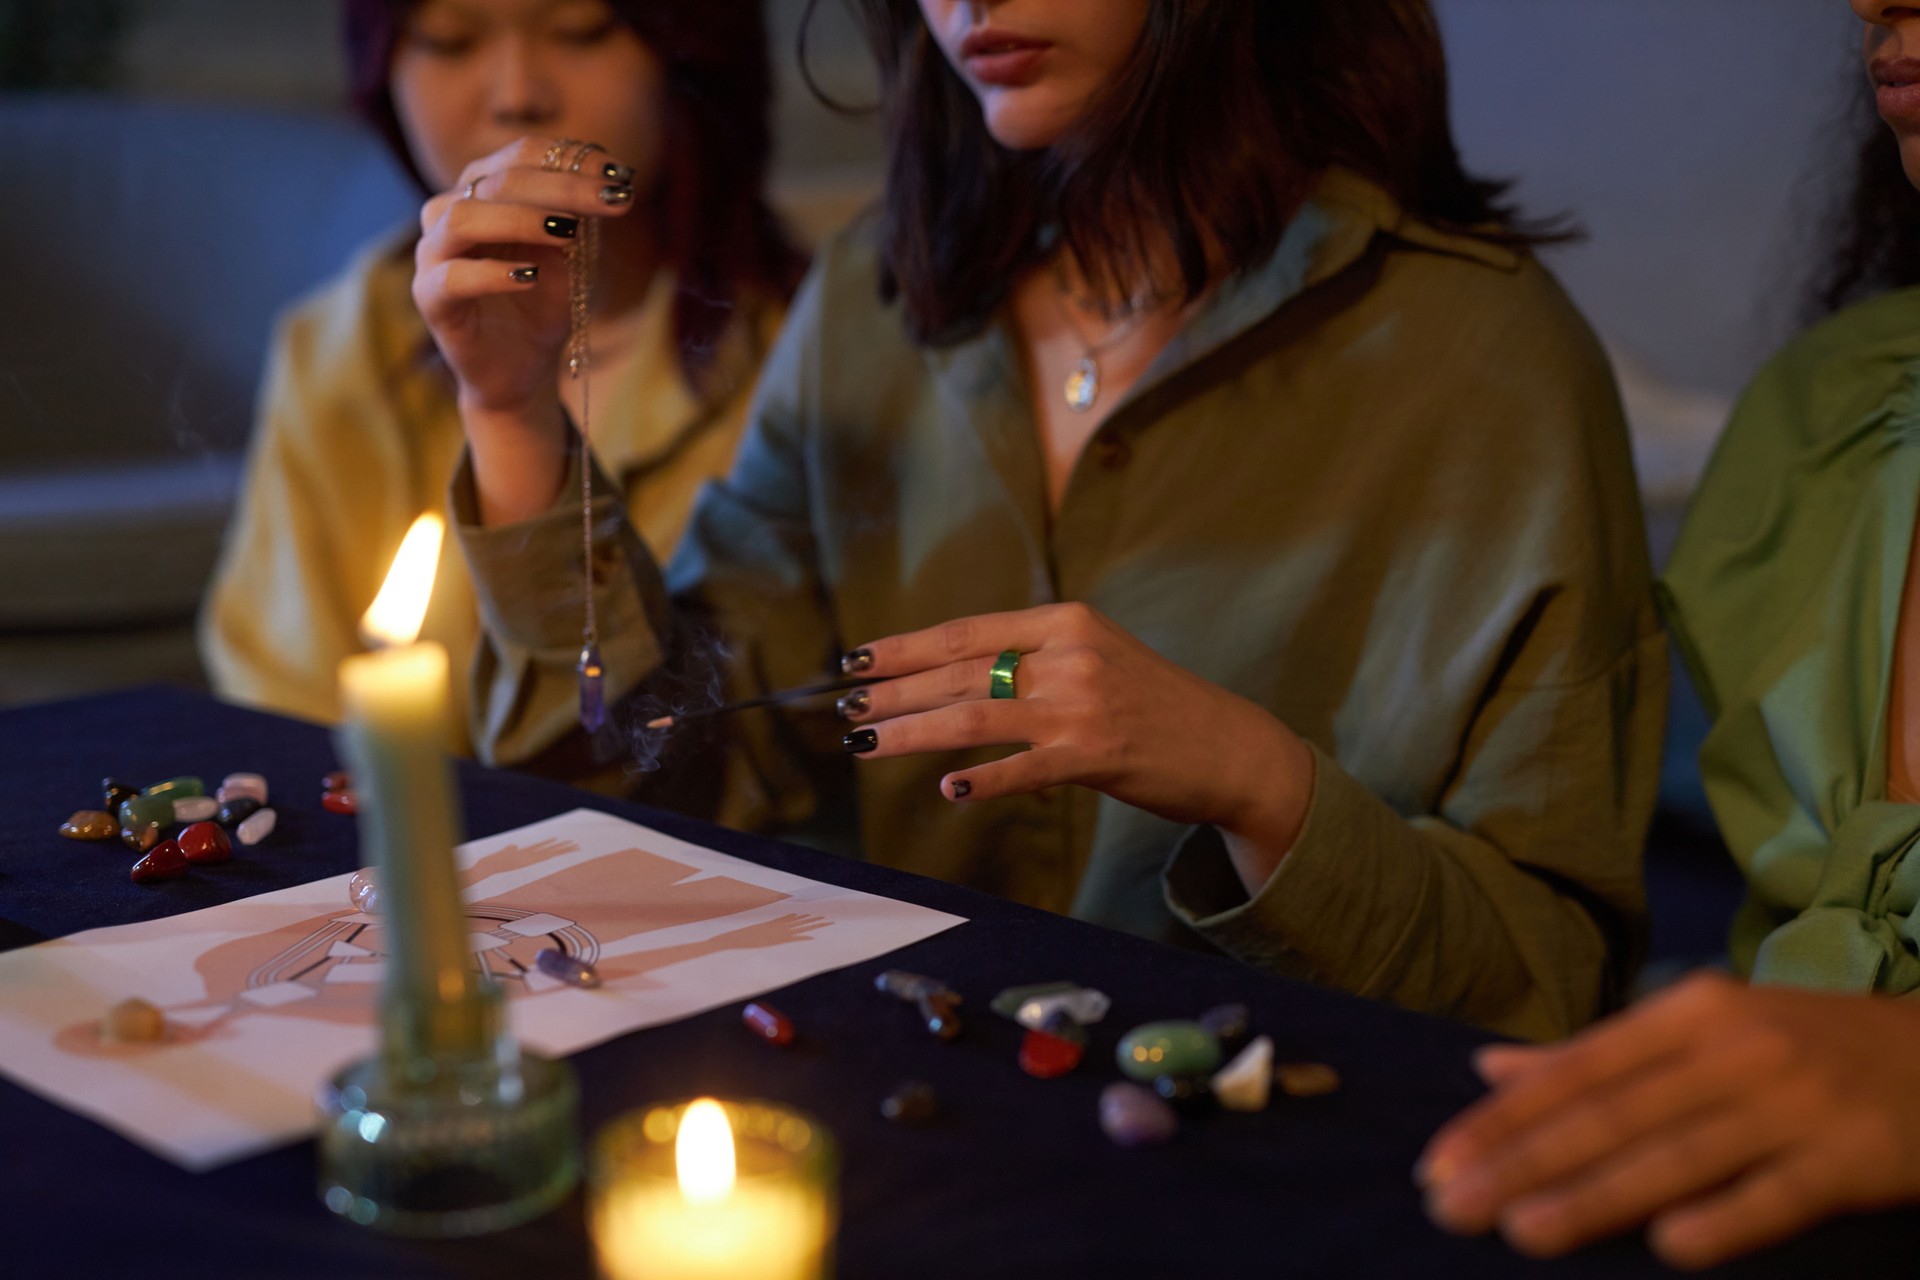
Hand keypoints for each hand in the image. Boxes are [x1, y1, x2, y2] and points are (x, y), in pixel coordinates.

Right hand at [412, 137, 635, 521]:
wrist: (524, 367)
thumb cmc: (545, 303)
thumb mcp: (572, 256)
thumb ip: (581, 218)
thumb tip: (609, 181)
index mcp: (483, 190)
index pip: (521, 156)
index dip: (571, 159)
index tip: (619, 176)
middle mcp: (450, 211)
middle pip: (497, 180)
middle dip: (561, 187)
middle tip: (610, 200)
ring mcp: (434, 254)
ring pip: (463, 218)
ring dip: (520, 219)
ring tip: (568, 232)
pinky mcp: (430, 297)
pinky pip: (452, 277)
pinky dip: (493, 274)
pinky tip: (531, 276)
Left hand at [840, 603, 1314, 883]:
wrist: (1227, 747)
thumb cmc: (1152, 705)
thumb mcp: (1095, 657)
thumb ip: (1033, 658)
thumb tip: (956, 672)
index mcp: (1064, 622)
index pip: (966, 632)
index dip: (905, 648)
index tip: (857, 662)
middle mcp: (1070, 655)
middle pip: (961, 672)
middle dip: (895, 691)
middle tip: (847, 711)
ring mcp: (1082, 706)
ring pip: (976, 717)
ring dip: (914, 732)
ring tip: (869, 745)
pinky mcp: (1096, 755)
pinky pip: (1023, 769)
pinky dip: (982, 780)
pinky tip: (948, 789)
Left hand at [1417, 971, 1919, 1269]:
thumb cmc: (1798, 1044)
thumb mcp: (1698, 1029)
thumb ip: (1595, 1054)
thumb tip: (1490, 1068)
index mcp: (1687, 1014)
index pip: (1574, 1071)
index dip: (1501, 1118)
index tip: (1436, 1160)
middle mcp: (1732, 1051)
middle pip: (1609, 1116)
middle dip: (1521, 1162)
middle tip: (1449, 1204)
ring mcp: (1793, 1104)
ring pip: (1676, 1156)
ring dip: (1596, 1195)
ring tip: (1522, 1229)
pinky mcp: (1850, 1159)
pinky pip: (1776, 1195)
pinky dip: (1724, 1220)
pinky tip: (1669, 1247)